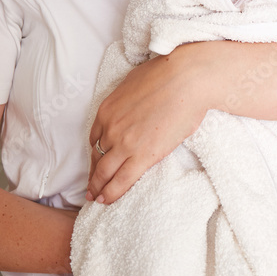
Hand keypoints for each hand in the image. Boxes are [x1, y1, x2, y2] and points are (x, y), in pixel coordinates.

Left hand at [86, 46, 208, 203]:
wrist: (186, 80)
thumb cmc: (166, 75)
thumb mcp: (133, 82)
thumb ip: (126, 99)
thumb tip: (132, 103)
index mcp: (106, 110)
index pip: (94, 139)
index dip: (95, 154)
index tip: (97, 162)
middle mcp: (110, 129)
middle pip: (96, 158)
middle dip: (92, 175)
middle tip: (90, 188)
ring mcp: (125, 144)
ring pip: (104, 173)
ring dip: (98, 188)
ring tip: (95, 198)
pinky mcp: (143, 156)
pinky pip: (122, 180)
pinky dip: (111, 193)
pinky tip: (106, 201)